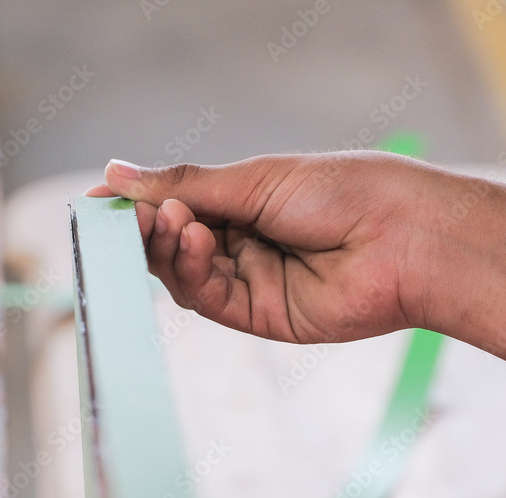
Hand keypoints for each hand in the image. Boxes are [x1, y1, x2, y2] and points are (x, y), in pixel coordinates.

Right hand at [87, 152, 431, 343]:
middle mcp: (245, 245)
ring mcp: (252, 283)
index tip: (104, 200)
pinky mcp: (262, 317)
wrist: (401, 236)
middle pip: (174, 246)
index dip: (142, 205)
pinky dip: (193, 271)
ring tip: (170, 220)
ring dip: (168, 248)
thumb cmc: (341, 192)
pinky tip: (195, 240)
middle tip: (132, 214)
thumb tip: (115, 173)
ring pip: (185, 276)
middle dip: (149, 229)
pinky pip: (210, 298)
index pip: (178, 207)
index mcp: (246, 204)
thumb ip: (186, 184)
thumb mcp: (256, 179)